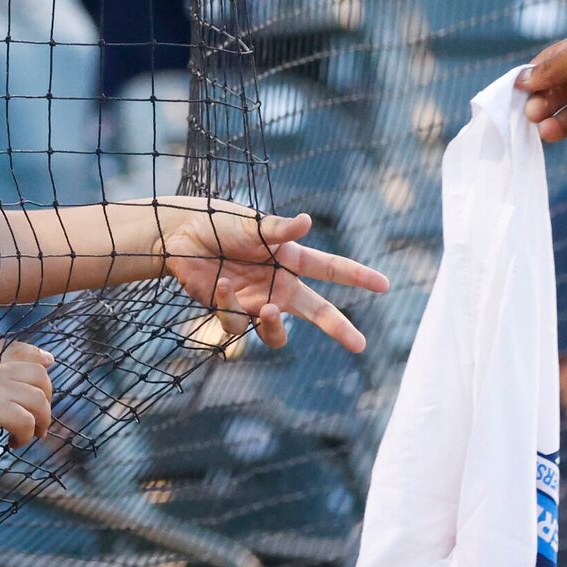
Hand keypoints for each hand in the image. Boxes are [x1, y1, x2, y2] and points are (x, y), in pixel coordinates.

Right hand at [0, 340, 55, 448]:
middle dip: (46, 398)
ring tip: (30, 437)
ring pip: (39, 399)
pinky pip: (25, 421)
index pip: (19, 349)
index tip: (49, 365)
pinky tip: (12, 445)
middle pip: (39, 375)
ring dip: (41, 421)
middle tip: (38, 420)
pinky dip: (25, 436)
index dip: (38, 358)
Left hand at [153, 198, 388, 352]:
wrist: (182, 237)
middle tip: (360, 345)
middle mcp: (278, 285)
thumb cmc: (221, 224)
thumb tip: (308, 221)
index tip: (384, 285)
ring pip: (276, 332)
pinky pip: (238, 322)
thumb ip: (279, 229)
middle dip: (339, 328)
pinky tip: (220, 285)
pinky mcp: (230, 313)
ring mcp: (256, 302)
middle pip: (317, 312)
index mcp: (291, 260)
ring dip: (276, 325)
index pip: (332, 268)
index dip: (358, 276)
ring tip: (269, 310)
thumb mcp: (252, 225)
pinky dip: (229, 304)